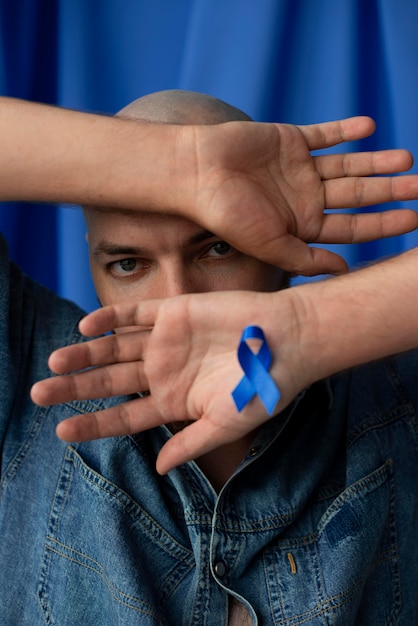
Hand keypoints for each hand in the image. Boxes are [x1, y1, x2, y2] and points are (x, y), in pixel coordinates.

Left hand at [31, 291, 306, 473]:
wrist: (290, 340)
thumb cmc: (265, 387)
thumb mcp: (227, 424)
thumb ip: (191, 445)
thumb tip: (158, 470)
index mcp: (174, 402)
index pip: (125, 417)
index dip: (94, 424)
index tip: (62, 432)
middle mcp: (164, 371)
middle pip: (110, 381)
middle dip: (75, 387)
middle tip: (38, 393)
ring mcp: (167, 341)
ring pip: (114, 346)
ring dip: (85, 352)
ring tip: (55, 362)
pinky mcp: (174, 311)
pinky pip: (135, 312)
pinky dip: (111, 317)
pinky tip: (87, 326)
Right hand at [187, 116, 417, 273]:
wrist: (196, 173)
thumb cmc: (227, 214)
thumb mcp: (271, 245)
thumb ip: (306, 259)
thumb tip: (344, 272)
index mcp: (302, 225)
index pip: (351, 227)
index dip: (382, 224)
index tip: (413, 221)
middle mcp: (305, 197)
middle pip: (356, 195)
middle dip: (389, 192)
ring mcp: (299, 168)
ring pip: (347, 165)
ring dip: (375, 162)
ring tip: (406, 160)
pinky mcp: (290, 139)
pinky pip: (323, 134)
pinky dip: (345, 131)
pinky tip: (369, 127)